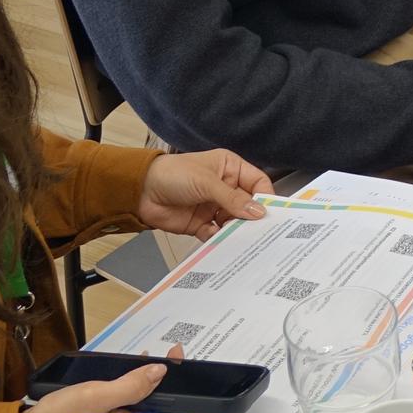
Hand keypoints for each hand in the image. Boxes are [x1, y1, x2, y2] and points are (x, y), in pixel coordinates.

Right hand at [20, 362, 212, 412]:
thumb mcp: (95, 396)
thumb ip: (130, 386)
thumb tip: (162, 372)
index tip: (204, 384)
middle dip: (187, 390)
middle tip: (178, 358)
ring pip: (159, 410)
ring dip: (165, 385)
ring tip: (163, 356)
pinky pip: (139, 406)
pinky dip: (144, 387)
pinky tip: (136, 366)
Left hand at [138, 151, 271, 238]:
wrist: (140, 191)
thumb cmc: (173, 174)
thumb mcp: (207, 182)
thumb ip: (233, 199)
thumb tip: (258, 212)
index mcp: (230, 168)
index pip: (257, 182)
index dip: (265, 197)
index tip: (272, 213)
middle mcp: (225, 187)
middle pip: (248, 205)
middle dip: (253, 218)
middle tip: (263, 231)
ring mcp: (214, 207)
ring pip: (234, 222)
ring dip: (238, 230)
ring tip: (244, 240)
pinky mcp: (202, 224)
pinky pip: (217, 234)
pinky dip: (221, 240)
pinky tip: (224, 243)